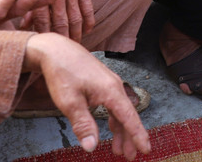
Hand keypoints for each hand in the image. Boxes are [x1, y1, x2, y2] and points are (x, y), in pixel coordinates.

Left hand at [26, 33, 150, 158]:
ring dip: (120, 130)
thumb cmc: (62, 73)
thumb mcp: (69, 102)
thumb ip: (83, 124)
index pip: (129, 117)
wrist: (56, 49)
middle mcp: (115, 87)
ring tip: (118, 149)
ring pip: (120, 111)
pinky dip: (113, 119)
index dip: (138, 135)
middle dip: (130, 137)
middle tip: (130, 156)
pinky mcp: (103, 84)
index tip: (146, 150)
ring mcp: (109, 84)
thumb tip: (92, 147)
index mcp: (110, 91)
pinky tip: (110, 129)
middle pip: (127, 116)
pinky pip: (113, 105)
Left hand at [30, 0, 94, 41]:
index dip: (41, 34)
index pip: (41, 18)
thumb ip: (28, 0)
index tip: (41, 46)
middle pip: (60, 22)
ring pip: (75, 18)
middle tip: (59, 52)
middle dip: (60, 39)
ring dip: (75, 34)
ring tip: (74, 45)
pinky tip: (87, 30)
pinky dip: (88, 21)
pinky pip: (88, 8)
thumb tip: (25, 22)